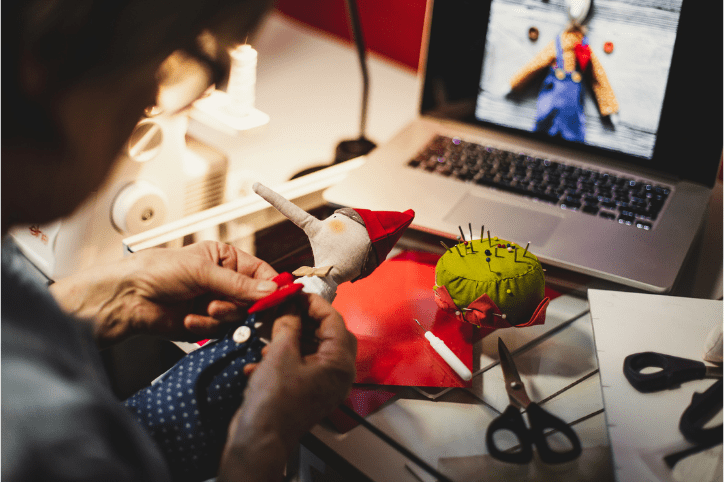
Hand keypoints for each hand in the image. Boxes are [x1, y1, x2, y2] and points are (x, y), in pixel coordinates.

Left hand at [50, 241, 277, 346]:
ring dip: (222, 316)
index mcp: (226, 260)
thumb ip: (238, 284)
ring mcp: (215, 304)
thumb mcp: (202, 271)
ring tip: (205, 309)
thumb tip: (270, 290)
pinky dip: (206, 327)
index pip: (261, 273)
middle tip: (227, 304)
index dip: (272, 286)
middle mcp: (224, 282)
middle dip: (241, 304)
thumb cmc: (157, 271)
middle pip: (254, 299)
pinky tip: (189, 319)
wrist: (127, 298)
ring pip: (238, 318)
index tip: (279, 297)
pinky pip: (220, 332)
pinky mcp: (205, 325)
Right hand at [218, 294, 356, 481]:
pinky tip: (264, 355)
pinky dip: (286, 356)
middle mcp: (337, 375)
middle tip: (288, 307)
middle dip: (306, 319)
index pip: (334, 320)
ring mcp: (324, 385)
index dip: (314, 303)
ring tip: (273, 329)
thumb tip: (291, 306)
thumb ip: (289, 324)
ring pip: (314, 349)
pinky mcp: (308, 392)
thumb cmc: (274, 404)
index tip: (297, 293)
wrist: (259, 440)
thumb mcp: (280, 353)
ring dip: (293, 337)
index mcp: (339, 363)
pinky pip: (302, 365)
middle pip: (328, 334)